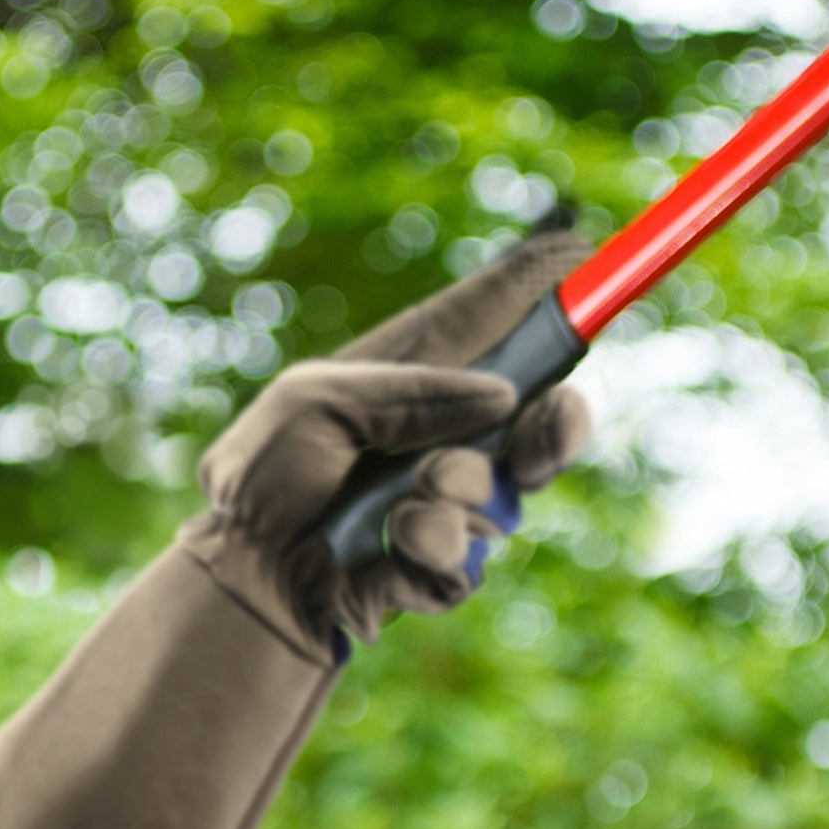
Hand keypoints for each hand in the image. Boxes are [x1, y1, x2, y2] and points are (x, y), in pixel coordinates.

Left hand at [179, 230, 592, 662]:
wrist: (245, 575)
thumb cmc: (264, 475)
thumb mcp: (317, 403)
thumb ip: (412, 392)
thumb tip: (503, 396)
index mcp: (413, 378)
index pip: (492, 326)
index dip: (541, 291)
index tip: (584, 254)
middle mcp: (443, 436)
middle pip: (539, 418)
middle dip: (558, 422)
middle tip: (555, 415)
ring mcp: (448, 501)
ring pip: (506, 492)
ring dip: (458, 492)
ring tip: (403, 509)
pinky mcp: (442, 563)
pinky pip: (469, 556)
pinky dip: (428, 550)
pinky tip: (387, 551)